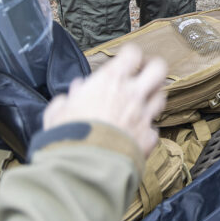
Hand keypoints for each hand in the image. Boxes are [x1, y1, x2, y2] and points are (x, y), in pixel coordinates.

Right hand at [43, 45, 167, 157]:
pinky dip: (146, 131)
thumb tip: (76, 89)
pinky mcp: (149, 138)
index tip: (127, 59)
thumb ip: (69, 97)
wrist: (83, 167)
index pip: (132, 53)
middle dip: (153, 69)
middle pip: (158, 69)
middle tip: (145, 75)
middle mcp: (132, 94)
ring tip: (142, 103)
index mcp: (111, 81)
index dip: (131, 55)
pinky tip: (137, 134)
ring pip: (161, 97)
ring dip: (152, 98)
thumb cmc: (68, 135)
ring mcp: (144, 116)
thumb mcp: (58, 112)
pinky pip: (153, 129)